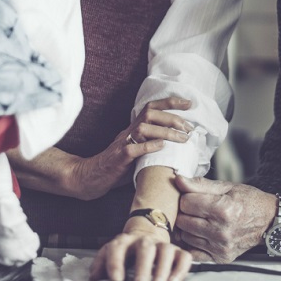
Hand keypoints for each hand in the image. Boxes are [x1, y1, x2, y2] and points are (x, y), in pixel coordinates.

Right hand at [72, 97, 193, 200]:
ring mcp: (122, 144)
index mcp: (133, 129)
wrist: (90, 177)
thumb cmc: (116, 167)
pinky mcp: (118, 158)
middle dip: (172, 117)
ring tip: (182, 138)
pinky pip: (133, 149)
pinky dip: (148, 146)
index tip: (188, 104)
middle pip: (149, 114)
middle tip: (189, 126)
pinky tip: (161, 146)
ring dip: (165, 131)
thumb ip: (149, 146)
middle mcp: (128, 132)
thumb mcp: (135, 152)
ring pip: (143, 129)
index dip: (170, 103)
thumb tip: (175, 145)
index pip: (151, 108)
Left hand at [90, 223, 191, 280]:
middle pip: (145, 248)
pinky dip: (180, 269)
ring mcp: (162, 244)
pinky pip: (184, 256)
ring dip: (162, 269)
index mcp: (124, 241)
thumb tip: (93, 280)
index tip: (116, 280)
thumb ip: (101, 265)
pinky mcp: (178, 250)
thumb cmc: (126, 252)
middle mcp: (144, 240)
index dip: (115, 262)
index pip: (117, 247)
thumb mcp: (110, 254)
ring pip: (166, 251)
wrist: (146, 233)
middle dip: (142, 266)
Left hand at [173, 176, 276, 262]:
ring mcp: (221, 247)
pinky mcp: (221, 258)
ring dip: (188, 228)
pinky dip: (192, 243)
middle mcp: (221, 231)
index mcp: (223, 209)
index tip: (193, 196)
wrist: (268, 221)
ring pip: (185, 236)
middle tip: (195, 208)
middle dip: (185, 212)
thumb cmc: (248, 200)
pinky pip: (194, 252)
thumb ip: (200, 184)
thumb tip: (178, 180)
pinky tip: (200, 234)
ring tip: (199, 220)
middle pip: (183, 220)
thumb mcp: (226, 186)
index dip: (186, 197)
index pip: (186, 202)